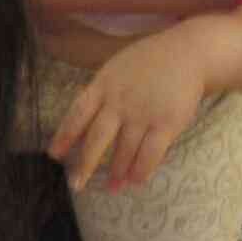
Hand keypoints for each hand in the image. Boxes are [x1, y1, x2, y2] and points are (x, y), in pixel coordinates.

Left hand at [49, 26, 208, 191]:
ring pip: (123, 151)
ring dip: (116, 172)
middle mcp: (118, 102)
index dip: (64, 136)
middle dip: (84, 164)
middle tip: (76, 184)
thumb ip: (99, 94)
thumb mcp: (115, 71)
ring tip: (111, 187)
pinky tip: (134, 181)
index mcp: (102, 86)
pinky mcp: (166, 123)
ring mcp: (142, 114)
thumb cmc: (148, 63)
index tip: (54, 155)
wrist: (188, 53)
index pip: (78, 114)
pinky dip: (140, 170)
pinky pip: (150, 154)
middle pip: (96, 138)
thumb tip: (82, 124)